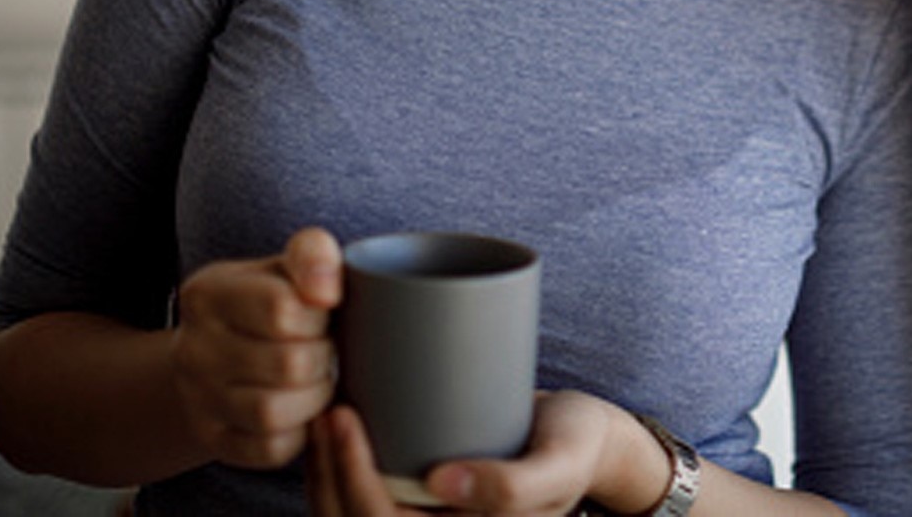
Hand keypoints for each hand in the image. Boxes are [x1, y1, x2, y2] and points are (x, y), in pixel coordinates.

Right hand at [171, 226, 341, 469]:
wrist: (221, 346)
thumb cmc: (270, 298)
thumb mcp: (286, 264)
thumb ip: (312, 254)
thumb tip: (326, 290)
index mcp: (207, 293)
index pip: (281, 309)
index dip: (319, 314)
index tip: (324, 311)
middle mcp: (193, 349)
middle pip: (286, 364)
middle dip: (324, 356)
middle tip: (327, 347)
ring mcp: (197, 400)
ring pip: (273, 413)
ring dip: (315, 396)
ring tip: (319, 376)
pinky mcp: (214, 440)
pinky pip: (269, 450)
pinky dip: (300, 431)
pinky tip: (303, 406)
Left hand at [307, 391, 622, 516]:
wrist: (587, 438)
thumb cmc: (575, 445)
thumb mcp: (559, 465)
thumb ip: (513, 486)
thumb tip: (441, 484)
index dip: (351, 480)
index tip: (341, 415)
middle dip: (328, 473)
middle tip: (326, 406)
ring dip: (326, 474)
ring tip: (324, 413)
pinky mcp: (424, 504)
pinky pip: (367, 501)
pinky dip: (340, 471)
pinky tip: (336, 429)